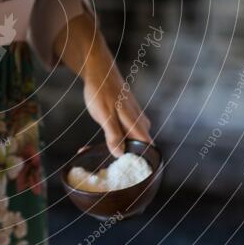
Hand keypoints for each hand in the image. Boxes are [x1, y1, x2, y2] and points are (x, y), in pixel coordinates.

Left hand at [81, 32, 152, 157]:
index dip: (143, 161)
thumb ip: (113, 134)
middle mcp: (138, 121)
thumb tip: (120, 154)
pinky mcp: (127, 115)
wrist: (99, 70)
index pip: (147, 147)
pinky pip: (125, 131)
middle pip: (139, 145)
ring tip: (96, 154)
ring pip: (131, 138)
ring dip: (117, 147)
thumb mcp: (104, 115)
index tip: (133, 174)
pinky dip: (115, 138)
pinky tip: (102, 141)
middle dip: (126, 157)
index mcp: (135, 123)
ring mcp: (133, 117)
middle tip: (107, 167)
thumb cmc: (101, 91)